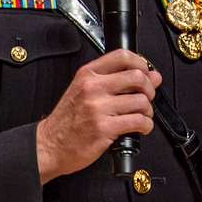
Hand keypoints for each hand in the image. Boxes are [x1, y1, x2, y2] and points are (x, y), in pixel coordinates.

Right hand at [36, 50, 160, 183]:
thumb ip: (116, 80)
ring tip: (141, 115)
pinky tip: (140, 127)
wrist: (50, 144)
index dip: (141, 63)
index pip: (122, 56)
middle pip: (137, 77)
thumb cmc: (68, 120)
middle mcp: (93, 87)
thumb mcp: (85, 91)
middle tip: (146, 98)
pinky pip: (138, 122)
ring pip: (141, 101)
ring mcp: (98, 107)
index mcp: (88, 75)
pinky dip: (146, 126)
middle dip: (149, 89)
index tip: (146, 73)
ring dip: (148, 111)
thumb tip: (151, 76)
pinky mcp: (104, 128)